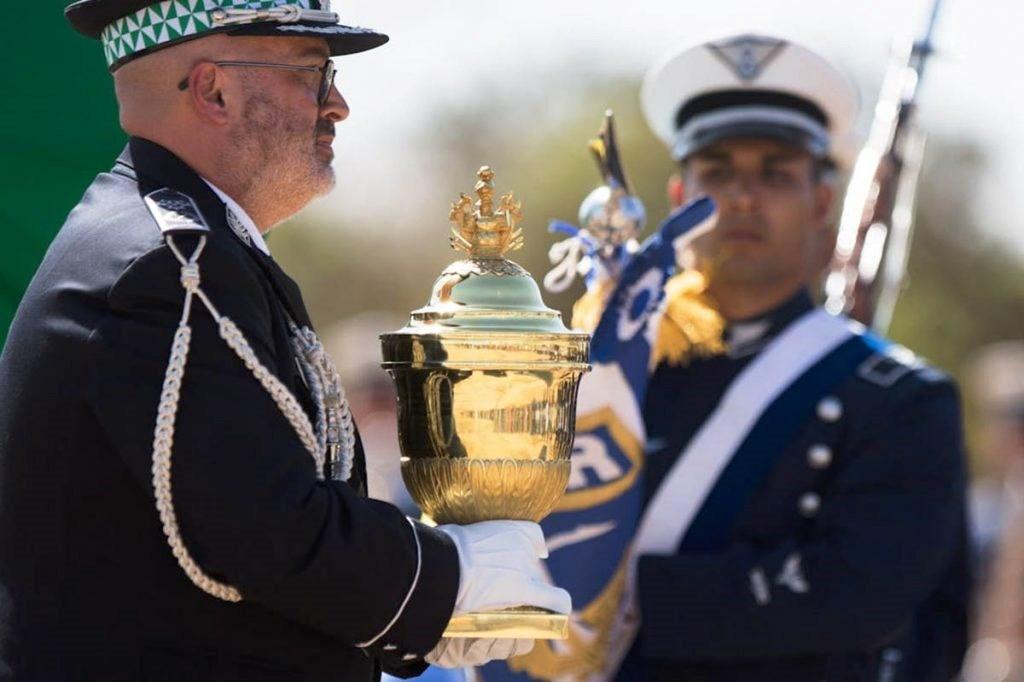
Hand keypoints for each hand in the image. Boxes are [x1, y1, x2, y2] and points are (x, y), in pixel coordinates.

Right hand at [426, 521, 570, 667]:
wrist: (445, 563)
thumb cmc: (443, 548)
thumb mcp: (460, 532)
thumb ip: (474, 541)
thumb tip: (465, 551)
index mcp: (511, 529)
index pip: (532, 536)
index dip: (529, 548)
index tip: (524, 555)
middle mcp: (524, 545)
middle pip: (531, 564)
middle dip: (517, 575)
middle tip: (495, 586)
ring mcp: (526, 568)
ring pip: (537, 583)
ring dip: (525, 594)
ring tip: (506, 604)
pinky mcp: (526, 590)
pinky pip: (555, 599)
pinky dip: (559, 605)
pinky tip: (560, 613)